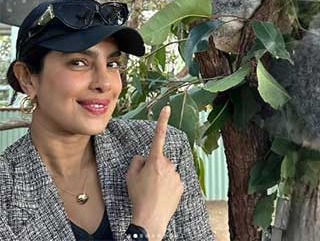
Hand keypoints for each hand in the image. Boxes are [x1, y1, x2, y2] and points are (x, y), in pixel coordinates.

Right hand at [127, 106, 183, 239]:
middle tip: (146, 182)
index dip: (162, 120)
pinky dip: (168, 186)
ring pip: (168, 172)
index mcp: (155, 160)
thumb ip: (136, 162)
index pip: (158, 136)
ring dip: (162, 178)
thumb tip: (143, 158)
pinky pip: (174, 181)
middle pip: (161, 160)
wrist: (150, 219)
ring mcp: (177, 175)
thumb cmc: (138, 197)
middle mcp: (169, 165)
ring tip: (153, 192)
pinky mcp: (182, 185)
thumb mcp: (130, 177)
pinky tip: (161, 196)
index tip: (167, 108)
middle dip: (155, 167)